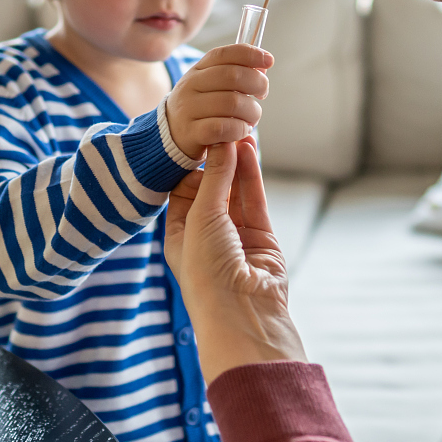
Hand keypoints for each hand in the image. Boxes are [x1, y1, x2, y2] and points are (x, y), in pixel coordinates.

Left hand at [165, 138, 305, 383]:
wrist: (242, 312)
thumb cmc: (206, 269)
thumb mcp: (201, 218)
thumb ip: (214, 179)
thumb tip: (220, 145)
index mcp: (179, 236)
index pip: (183, 192)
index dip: (191, 166)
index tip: (197, 139)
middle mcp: (206, 236)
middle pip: (211, 189)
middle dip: (217, 161)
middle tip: (222, 129)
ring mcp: (236, 237)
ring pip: (236, 192)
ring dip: (237, 164)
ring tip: (240, 133)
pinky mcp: (262, 238)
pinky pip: (255, 201)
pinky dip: (253, 177)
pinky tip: (249, 151)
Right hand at [166, 44, 271, 158]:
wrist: (170, 134)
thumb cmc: (201, 107)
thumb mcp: (212, 85)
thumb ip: (235, 73)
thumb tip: (263, 65)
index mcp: (198, 69)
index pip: (225, 54)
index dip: (250, 54)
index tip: (269, 61)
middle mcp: (190, 86)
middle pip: (232, 76)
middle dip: (257, 84)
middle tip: (262, 95)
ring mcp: (188, 109)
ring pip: (232, 103)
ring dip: (251, 112)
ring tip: (252, 118)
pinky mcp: (191, 133)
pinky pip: (223, 128)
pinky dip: (239, 129)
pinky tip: (242, 130)